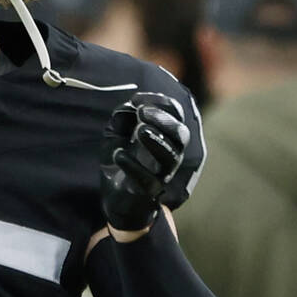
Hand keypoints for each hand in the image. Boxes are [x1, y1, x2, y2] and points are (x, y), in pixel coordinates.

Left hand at [100, 92, 189, 232]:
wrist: (116, 197)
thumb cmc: (121, 158)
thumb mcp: (116, 133)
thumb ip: (121, 118)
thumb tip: (128, 106)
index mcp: (165, 136)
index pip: (175, 115)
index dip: (161, 103)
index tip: (138, 99)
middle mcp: (169, 154)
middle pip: (180, 135)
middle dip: (164, 120)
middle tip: (142, 112)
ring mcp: (161, 174)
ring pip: (171, 157)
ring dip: (157, 140)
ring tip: (140, 130)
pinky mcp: (148, 192)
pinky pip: (148, 181)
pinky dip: (134, 167)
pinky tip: (119, 155)